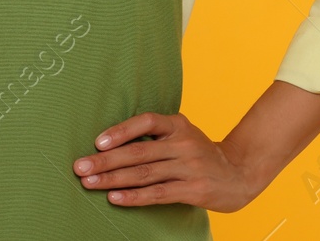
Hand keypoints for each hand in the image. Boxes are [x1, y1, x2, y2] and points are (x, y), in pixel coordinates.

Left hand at [72, 111, 263, 212]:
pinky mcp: (194, 190)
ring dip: (113, 180)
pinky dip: (134, 197)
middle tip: (79, 167)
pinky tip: (115, 198)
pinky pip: (158, 193)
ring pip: (144, 173)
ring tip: (89, 183)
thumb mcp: (182, 134)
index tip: (97, 143)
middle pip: (138, 152)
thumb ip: (156, 135)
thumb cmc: (200, 153)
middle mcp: (183, 143)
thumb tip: (110, 141)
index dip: (121, 131)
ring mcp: (189, 167)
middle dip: (105, 160)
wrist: (239, 173)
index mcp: (178, 125)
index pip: (146, 122)